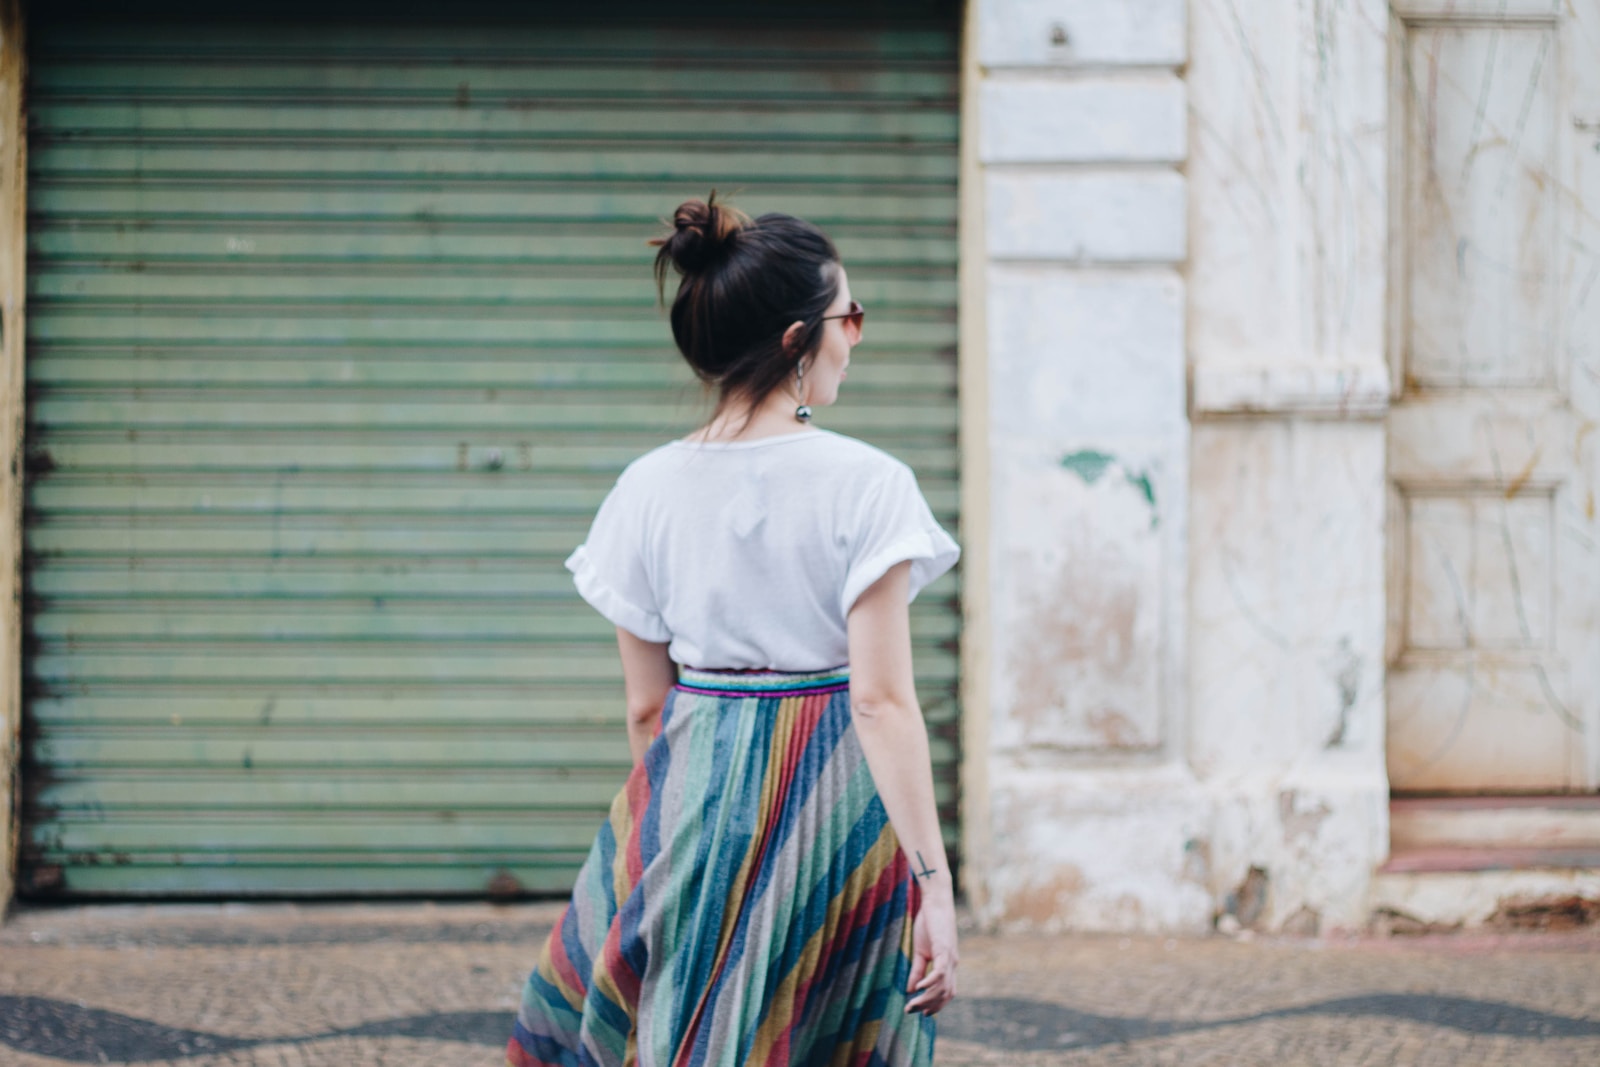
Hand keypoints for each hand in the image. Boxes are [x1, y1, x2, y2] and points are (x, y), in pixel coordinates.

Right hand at [905, 887, 957, 1015]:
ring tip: (911, 1004)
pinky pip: (940, 971)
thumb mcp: (920, 951)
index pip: (946, 992)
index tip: (922, 1014)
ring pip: (942, 986)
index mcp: (949, 965)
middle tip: (911, 1011)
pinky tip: (919, 988)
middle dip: (929, 1006)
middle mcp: (953, 964)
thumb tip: (911, 989)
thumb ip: (917, 970)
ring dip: (927, 998)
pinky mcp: (944, 949)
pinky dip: (930, 982)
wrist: (935, 901)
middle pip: (945, 994)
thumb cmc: (929, 924)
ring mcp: (950, 957)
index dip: (937, 1005)